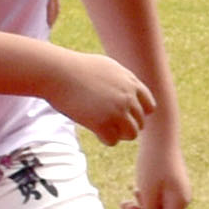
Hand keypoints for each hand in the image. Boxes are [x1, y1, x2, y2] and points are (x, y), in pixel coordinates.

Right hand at [39, 43, 154, 142]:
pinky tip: (95, 130)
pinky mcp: (102, 123)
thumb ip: (121, 80)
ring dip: (119, 134)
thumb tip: (130, 91)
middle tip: (108, 122)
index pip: (149, 107)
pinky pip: (113, 141)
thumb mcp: (106, 67)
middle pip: (140, 123)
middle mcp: (127, 97)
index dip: (137, 114)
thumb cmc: (77, 68)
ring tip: (104, 128)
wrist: (58, 72)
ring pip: (131, 135)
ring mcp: (116, 111)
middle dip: (126, 125)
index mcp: (131, 83)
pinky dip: (105, 138)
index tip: (123, 114)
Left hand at [119, 111, 191, 208]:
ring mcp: (178, 191)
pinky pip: (159, 200)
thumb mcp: (147, 191)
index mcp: (179, 203)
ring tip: (125, 201)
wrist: (160, 135)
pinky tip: (135, 189)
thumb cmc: (152, 162)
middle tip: (125, 206)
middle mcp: (182, 199)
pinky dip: (146, 199)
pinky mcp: (171, 184)